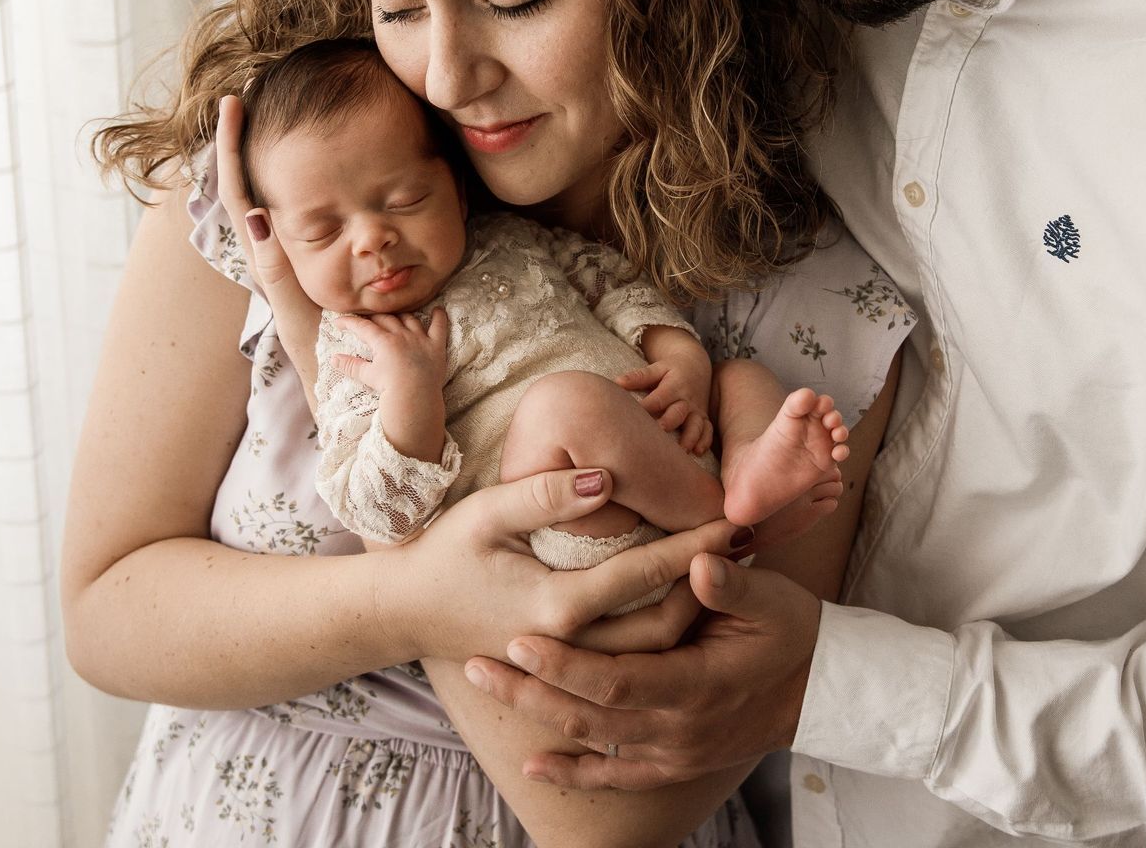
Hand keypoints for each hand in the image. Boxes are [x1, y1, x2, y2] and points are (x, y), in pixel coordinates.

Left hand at [214, 95, 320, 341]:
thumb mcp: (297, 307)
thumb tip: (254, 214)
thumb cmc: (324, 349)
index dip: (232, 147)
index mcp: (263, 254)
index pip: (238, 190)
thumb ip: (276, 266)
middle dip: (240, 141)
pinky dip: (285, 182)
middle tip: (243, 100)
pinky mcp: (301, 262)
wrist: (345, 380)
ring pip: (262, 195)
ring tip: (264, 120)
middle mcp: (266, 251)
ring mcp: (282, 256)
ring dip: (259, 158)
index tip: (233, 104)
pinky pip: (287, 211)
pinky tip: (299, 167)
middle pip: (243, 184)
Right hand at [333, 309, 449, 433]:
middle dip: (373, 317)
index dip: (349, 322)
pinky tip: (437, 310)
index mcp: (383, 341)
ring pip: (409, 319)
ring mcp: (420, 338)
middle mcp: (401, 335)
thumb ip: (350, 365)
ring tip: (395, 316)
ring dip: (401, 316)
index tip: (338, 321)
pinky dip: (439, 317)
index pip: (362, 326)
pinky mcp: (436, 346)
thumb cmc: (390, 388)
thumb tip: (333, 359)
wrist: (415, 398)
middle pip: (385, 318)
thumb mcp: (367, 376)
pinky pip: (439, 326)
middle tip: (365, 321)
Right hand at [386, 469, 747, 664]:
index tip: (733, 518)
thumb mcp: (486, 514)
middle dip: (707, 588)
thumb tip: (608, 477)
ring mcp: (567, 663)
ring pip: (651, 652)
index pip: (644, 572)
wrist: (403, 612)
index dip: (693, 544)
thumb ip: (546, 495)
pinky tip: (682, 605)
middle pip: (664, 627)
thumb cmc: (442, 555)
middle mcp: (570, 644)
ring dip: (692, 614)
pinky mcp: (563, 668)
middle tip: (741, 549)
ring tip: (721, 573)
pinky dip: (662, 636)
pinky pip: (627, 661)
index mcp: (556, 605)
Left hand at [464, 552, 819, 789]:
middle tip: (474, 662)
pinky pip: (616, 776)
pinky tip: (532, 761)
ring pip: (592, 741)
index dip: (565, 664)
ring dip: (536, 716)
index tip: (520, 638)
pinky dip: (573, 771)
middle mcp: (679, 728)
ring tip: (487, 685)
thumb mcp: (771, 597)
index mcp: (698, 685)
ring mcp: (674, 752)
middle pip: (588, 714)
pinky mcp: (673, 763)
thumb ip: (729, 582)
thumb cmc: (793, 630)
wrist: (822, 687)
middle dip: (528, 688)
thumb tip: (699, 560)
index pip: (616, 679)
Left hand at [617, 335, 713, 448]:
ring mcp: (696, 410)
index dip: (646, 408)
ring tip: (681, 451)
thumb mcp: (657, 368)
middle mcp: (686, 400)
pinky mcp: (703, 418)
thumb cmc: (672, 369)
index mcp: (673, 386)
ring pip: (696, 425)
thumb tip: (616, 383)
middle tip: (658, 433)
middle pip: (678, 413)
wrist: (697, 365)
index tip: (632, 419)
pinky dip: (705, 441)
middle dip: (669, 424)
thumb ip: (639, 376)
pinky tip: (698, 452)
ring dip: (690, 438)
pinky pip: (708, 430)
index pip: (658, 399)